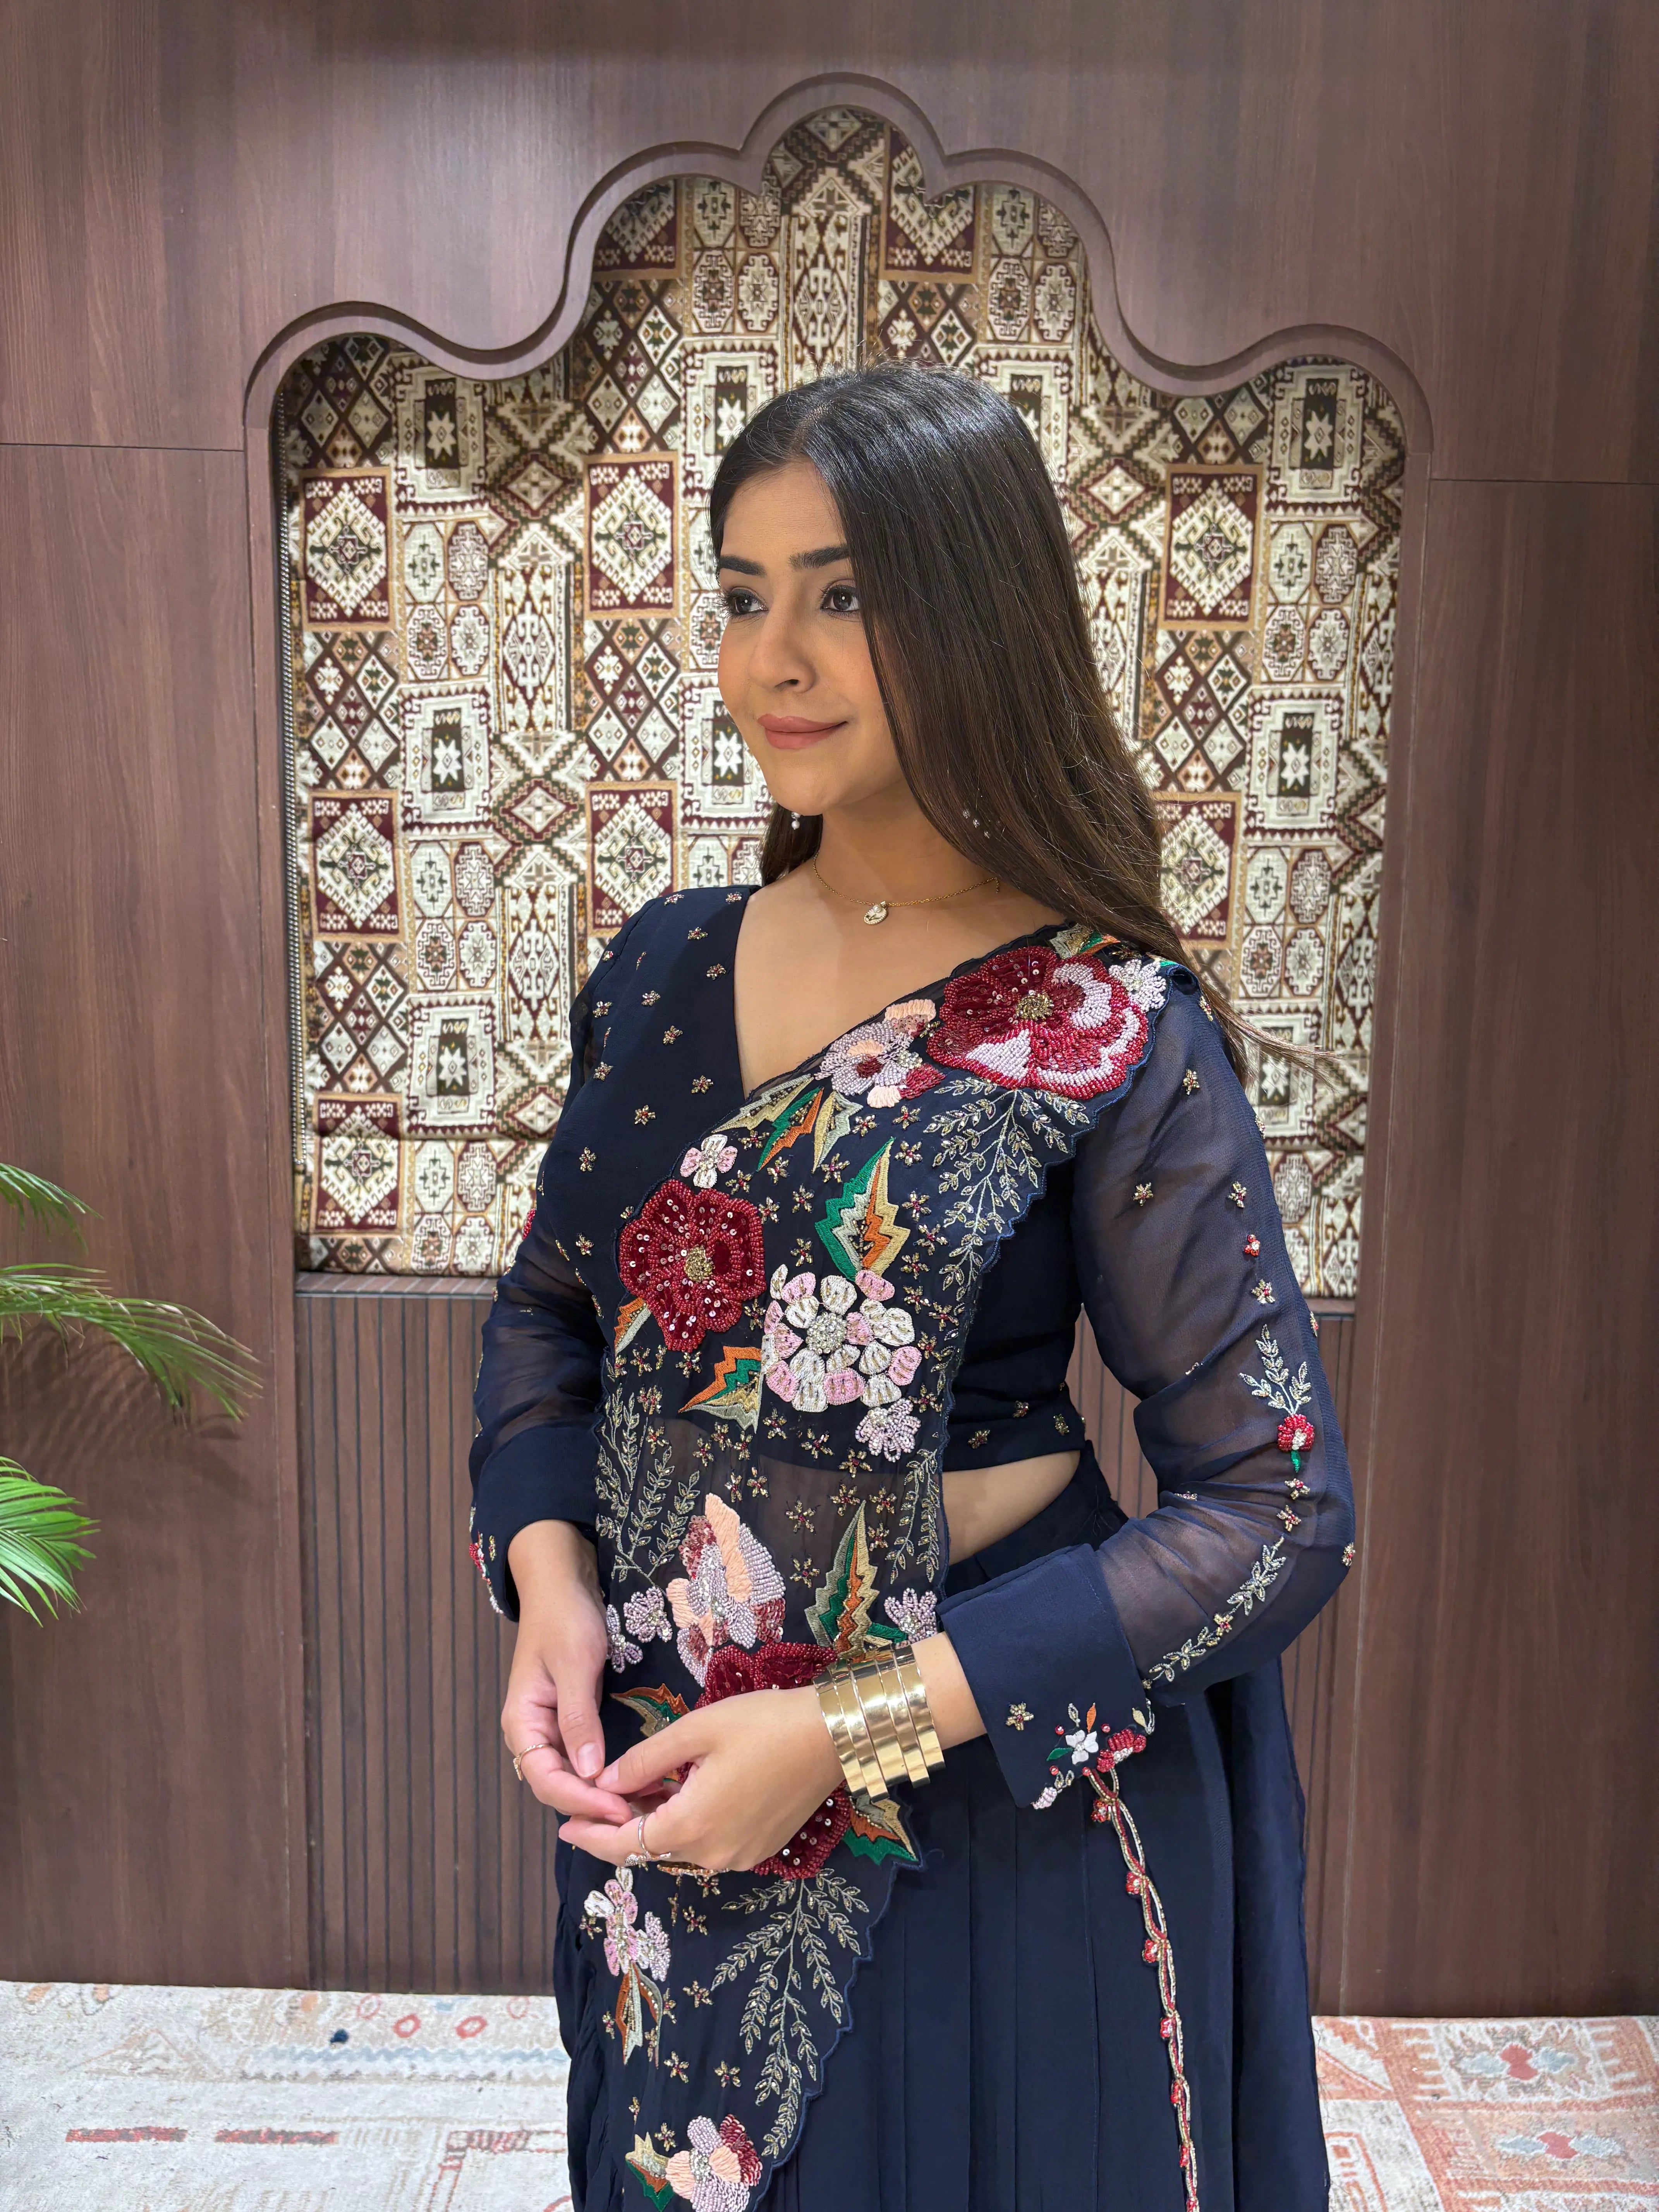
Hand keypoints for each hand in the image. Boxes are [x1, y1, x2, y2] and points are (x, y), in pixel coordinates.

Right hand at [501, 1521, 632, 1825]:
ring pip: (571, 1777)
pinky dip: (603, 1776)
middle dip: (593, 1806)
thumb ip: (579, 1718)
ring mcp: (551, 1728)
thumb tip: (590, 1773)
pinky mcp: (570, 1720)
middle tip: (638, 1817)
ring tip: (639, 1808)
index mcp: (522, 1722)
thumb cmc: (565, 1618)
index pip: (547, 1781)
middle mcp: (532, 1733)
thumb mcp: (575, 1664)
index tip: (619, 1810)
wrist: (561, 1584)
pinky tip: (631, 1783)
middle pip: (557, 1787)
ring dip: (600, 1796)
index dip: (582, 1801)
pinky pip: (582, 1759)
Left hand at [559, 1686, 843, 1872]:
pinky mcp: (758, 1849)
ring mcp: (739, 1857)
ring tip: (636, 1791)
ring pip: (679, 1846)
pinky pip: (707, 1844)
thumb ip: (645, 1761)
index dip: (591, 1837)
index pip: (625, 1844)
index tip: (564, 1827)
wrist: (832, 1736)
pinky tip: (680, 1794)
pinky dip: (686, 1824)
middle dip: (620, 1827)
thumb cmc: (762, 1724)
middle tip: (595, 1802)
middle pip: (650, 1848)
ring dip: (655, 1823)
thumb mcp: (696, 1731)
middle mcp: (713, 1855)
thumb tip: (606, 1783)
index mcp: (691, 1827)